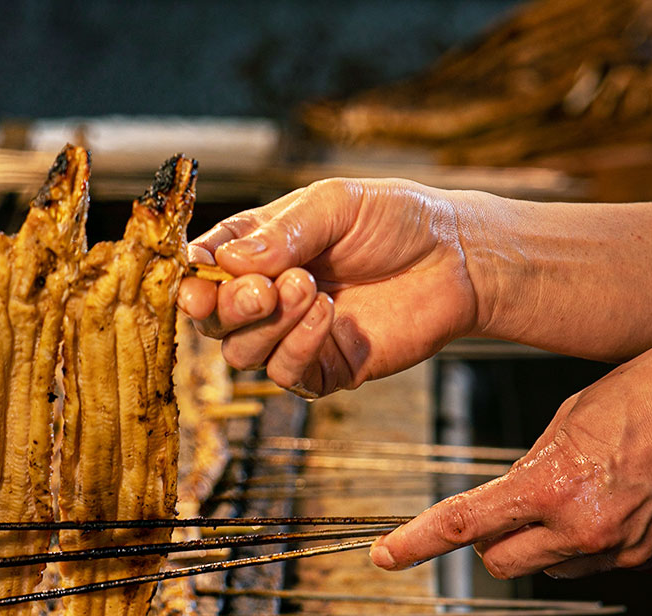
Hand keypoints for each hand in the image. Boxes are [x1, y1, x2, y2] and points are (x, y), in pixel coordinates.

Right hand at [179, 179, 482, 396]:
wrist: (458, 259)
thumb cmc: (398, 221)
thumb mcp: (336, 204)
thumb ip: (281, 232)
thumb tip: (226, 261)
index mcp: (257, 249)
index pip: (202, 269)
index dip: (193, 277)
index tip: (202, 276)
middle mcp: (267, 296)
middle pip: (212, 320)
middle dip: (228, 307)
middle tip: (263, 289)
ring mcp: (292, 336)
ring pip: (241, 353)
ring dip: (268, 324)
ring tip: (312, 288)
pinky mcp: (323, 368)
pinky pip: (285, 374)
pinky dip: (298, 346)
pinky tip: (327, 314)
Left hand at [370, 332, 651, 577]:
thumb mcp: (572, 414)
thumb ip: (531, 463)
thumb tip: (509, 495)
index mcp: (554, 487)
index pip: (465, 525)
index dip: (417, 543)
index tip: (386, 556)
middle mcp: (586, 530)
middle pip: (503, 562)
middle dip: (496, 541)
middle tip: (511, 507)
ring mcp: (627, 551)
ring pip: (554, 567)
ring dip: (550, 541)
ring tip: (589, 489)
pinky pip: (607, 562)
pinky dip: (601, 540)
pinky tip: (627, 498)